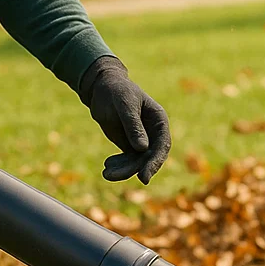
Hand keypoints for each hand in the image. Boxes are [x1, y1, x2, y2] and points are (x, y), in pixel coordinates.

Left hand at [76, 55, 170, 184]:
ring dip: (123, 170)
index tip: (143, 176)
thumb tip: (143, 148)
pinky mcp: (129, 145)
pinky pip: (127, 160)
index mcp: (158, 120)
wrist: (102, 88)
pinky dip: (118, 166)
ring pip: (137, 162)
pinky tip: (107, 166)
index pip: (162, 145)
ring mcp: (142, 140)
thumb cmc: (117, 91)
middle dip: (134, 169)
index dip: (155, 162)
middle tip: (113, 175)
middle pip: (150, 158)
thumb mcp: (125, 105)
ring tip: (106, 172)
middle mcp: (153, 133)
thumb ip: (133, 125)